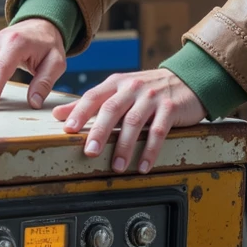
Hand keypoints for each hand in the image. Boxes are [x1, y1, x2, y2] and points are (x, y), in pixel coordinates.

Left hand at [54, 68, 205, 173]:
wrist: (188, 79)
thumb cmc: (148, 88)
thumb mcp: (119, 89)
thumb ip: (90, 102)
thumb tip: (58, 114)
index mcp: (117, 83)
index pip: (94, 96)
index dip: (80, 112)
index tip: (67, 129)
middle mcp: (133, 88)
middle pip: (112, 110)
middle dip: (99, 132)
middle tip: (89, 152)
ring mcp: (152, 97)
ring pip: (134, 122)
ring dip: (124, 146)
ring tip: (116, 167)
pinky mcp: (170, 108)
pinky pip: (159, 132)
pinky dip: (150, 151)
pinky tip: (142, 166)